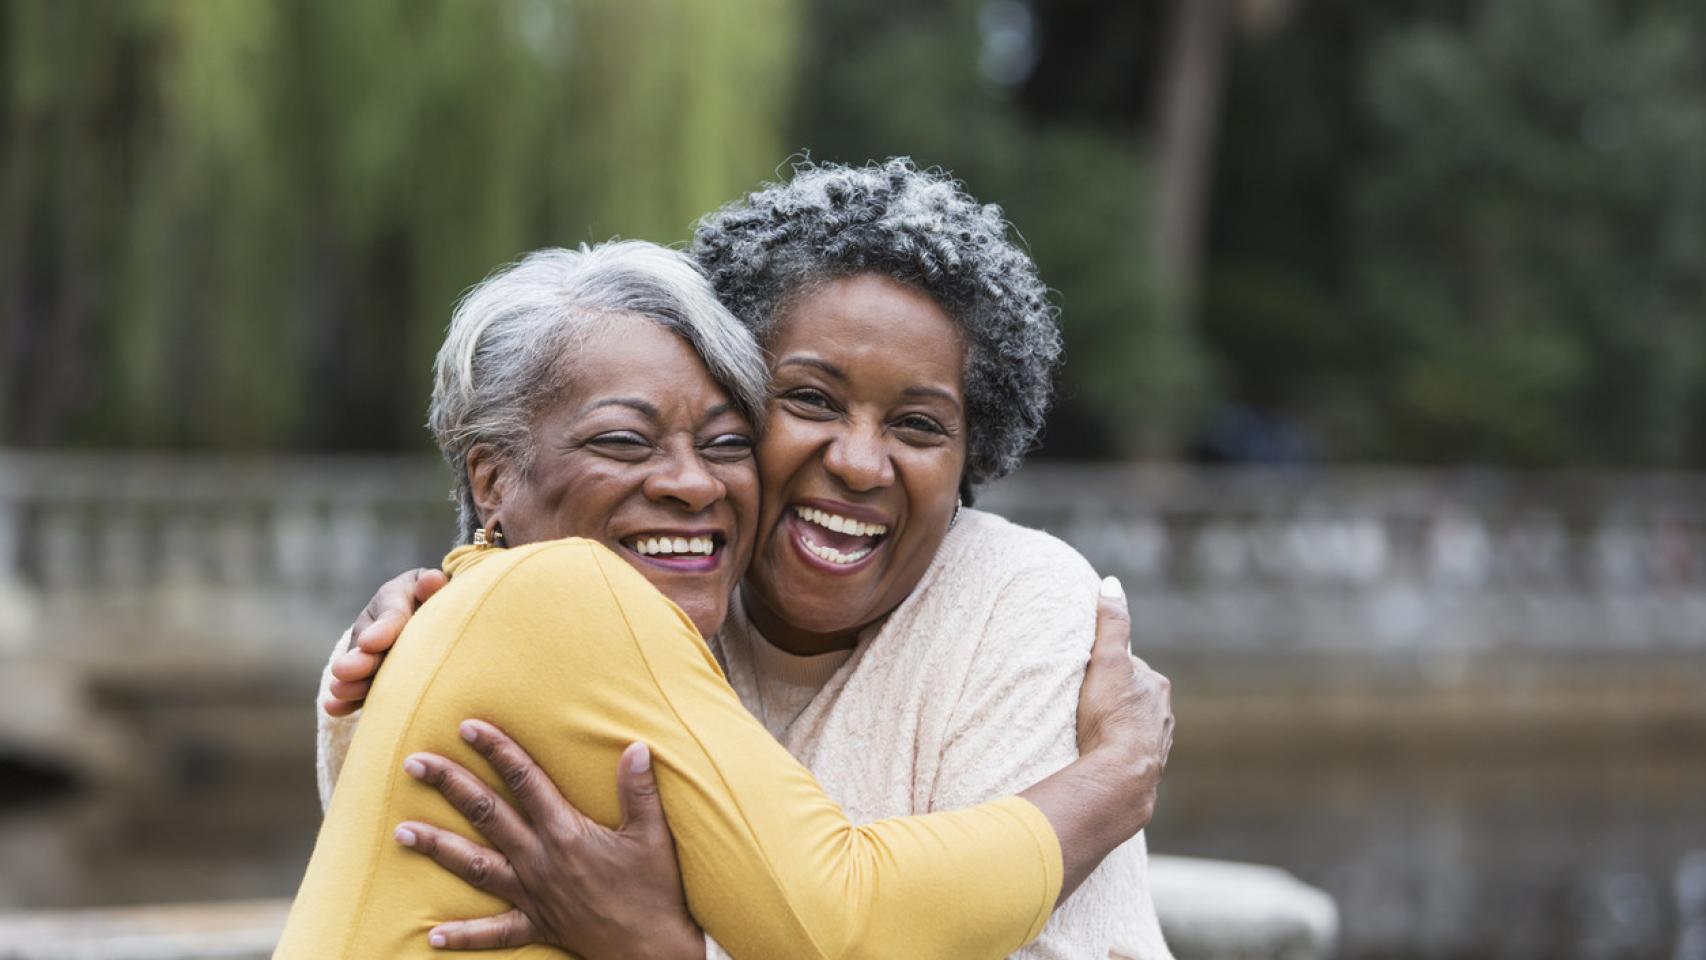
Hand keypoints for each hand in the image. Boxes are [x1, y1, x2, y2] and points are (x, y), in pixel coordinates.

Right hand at [321, 567, 446, 716]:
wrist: (429, 609)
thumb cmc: (438, 597)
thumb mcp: (435, 587)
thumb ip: (433, 586)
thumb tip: (432, 581)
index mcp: (395, 597)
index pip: (392, 614)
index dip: (383, 630)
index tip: (370, 644)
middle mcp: (376, 624)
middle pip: (370, 646)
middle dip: (360, 660)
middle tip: (345, 671)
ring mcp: (369, 651)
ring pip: (361, 670)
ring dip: (352, 682)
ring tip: (341, 691)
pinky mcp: (370, 675)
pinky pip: (359, 687)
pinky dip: (347, 699)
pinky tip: (335, 708)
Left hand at [393, 720, 701, 957]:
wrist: (652, 949)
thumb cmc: (655, 890)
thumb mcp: (652, 835)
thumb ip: (639, 789)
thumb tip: (636, 745)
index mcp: (566, 832)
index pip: (525, 780)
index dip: (497, 750)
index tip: (467, 726)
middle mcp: (540, 860)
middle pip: (486, 815)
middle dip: (449, 785)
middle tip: (414, 763)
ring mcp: (533, 894)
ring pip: (473, 866)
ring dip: (436, 847)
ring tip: (400, 831)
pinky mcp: (536, 925)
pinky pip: (494, 933)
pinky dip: (464, 935)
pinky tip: (433, 935)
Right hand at [1074, 576, 1172, 830]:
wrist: (1122, 774)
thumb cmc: (1111, 715)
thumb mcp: (1106, 661)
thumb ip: (1111, 623)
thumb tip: (1112, 583)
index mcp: (1157, 687)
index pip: (1130, 668)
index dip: (1107, 668)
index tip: (1086, 674)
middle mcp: (1164, 715)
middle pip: (1134, 698)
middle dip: (1114, 698)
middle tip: (1084, 704)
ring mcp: (1158, 745)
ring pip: (1135, 727)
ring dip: (1117, 728)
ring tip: (1091, 733)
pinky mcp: (1148, 770)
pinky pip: (1132, 755)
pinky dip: (1119, 753)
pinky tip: (1102, 758)